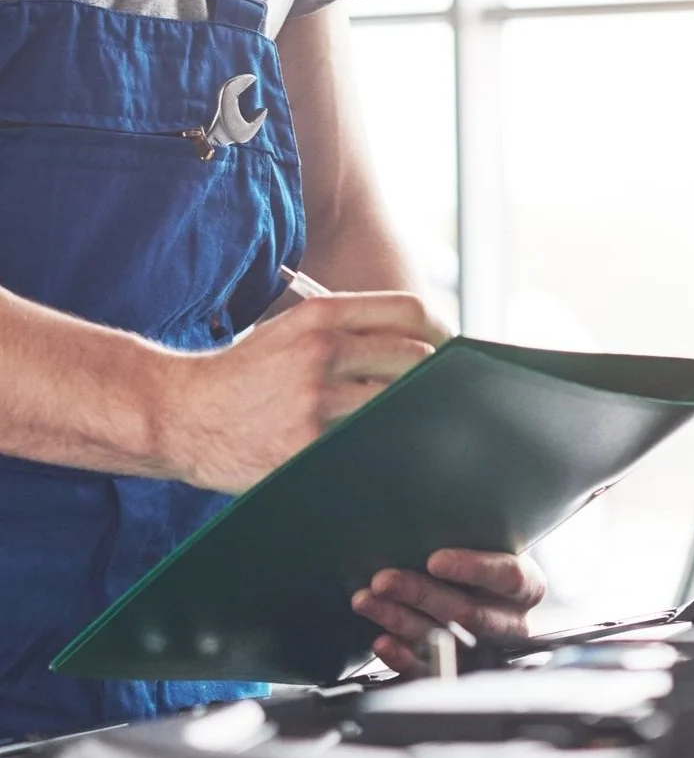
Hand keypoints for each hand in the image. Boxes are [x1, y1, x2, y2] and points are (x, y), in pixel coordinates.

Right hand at [158, 292, 450, 492]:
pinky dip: (386, 443)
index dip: (439, 329)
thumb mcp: (289, 331)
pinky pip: (370, 441)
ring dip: (415, 412)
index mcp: (320, 316)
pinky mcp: (308, 443)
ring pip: (399, 401)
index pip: (407, 310)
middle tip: (444, 392)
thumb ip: (346, 330)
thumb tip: (415, 342)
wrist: (180, 413)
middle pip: (415, 356)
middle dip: (434, 375)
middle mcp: (322, 350)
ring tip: (421, 423)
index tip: (450, 349)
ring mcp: (316, 399)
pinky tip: (388, 448)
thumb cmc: (244, 373)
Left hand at [351, 549, 546, 674]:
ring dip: (399, 619)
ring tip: (367, 601)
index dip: (472, 568)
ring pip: (443, 637)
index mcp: (527, 586)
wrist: (481, 587)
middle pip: (468, 612)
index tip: (434, 560)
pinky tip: (382, 641)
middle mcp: (510, 621)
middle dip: (421, 594)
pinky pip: (430, 670)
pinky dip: (402, 656)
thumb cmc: (480, 556)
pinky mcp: (458, 670)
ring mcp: (485, 649)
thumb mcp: (485, 540)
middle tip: (384, 580)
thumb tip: (426, 519)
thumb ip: (468, 535)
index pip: (508, 577)